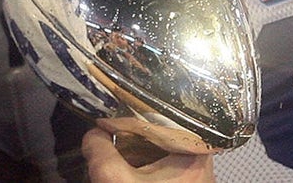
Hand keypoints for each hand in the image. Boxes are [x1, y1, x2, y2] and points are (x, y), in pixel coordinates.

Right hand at [81, 128, 215, 181]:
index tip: (104, 121)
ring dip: (133, 151)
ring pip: (159, 150)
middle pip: (159, 133)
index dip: (127, 116)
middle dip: (129, 135)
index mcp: (193, 150)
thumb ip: (99, 152)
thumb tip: (93, 135)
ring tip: (112, 153)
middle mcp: (200, 159)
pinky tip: (123, 170)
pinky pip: (160, 166)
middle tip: (107, 136)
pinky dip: (140, 166)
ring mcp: (192, 175)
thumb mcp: (114, 180)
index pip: (157, 117)